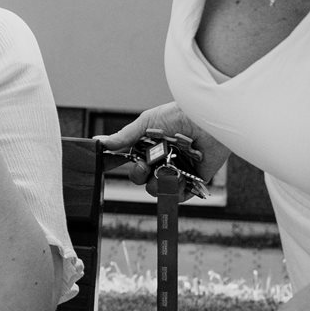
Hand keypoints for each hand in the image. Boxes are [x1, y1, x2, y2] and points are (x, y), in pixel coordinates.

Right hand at [96, 101, 230, 191]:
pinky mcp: (194, 179)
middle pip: (140, 178)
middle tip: (146, 165)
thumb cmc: (179, 115)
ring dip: (159, 183)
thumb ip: (125, 136)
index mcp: (147, 146)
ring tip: (168, 170)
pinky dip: (176, 191)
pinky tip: (180, 178)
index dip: (118, 165)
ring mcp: (176, 169)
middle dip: (139, 174)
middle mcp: (160, 159)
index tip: (108, 166)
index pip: (127, 160)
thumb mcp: (147, 122)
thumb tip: (102, 143)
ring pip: (157, 189)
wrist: (207, 120)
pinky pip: (179, 195)